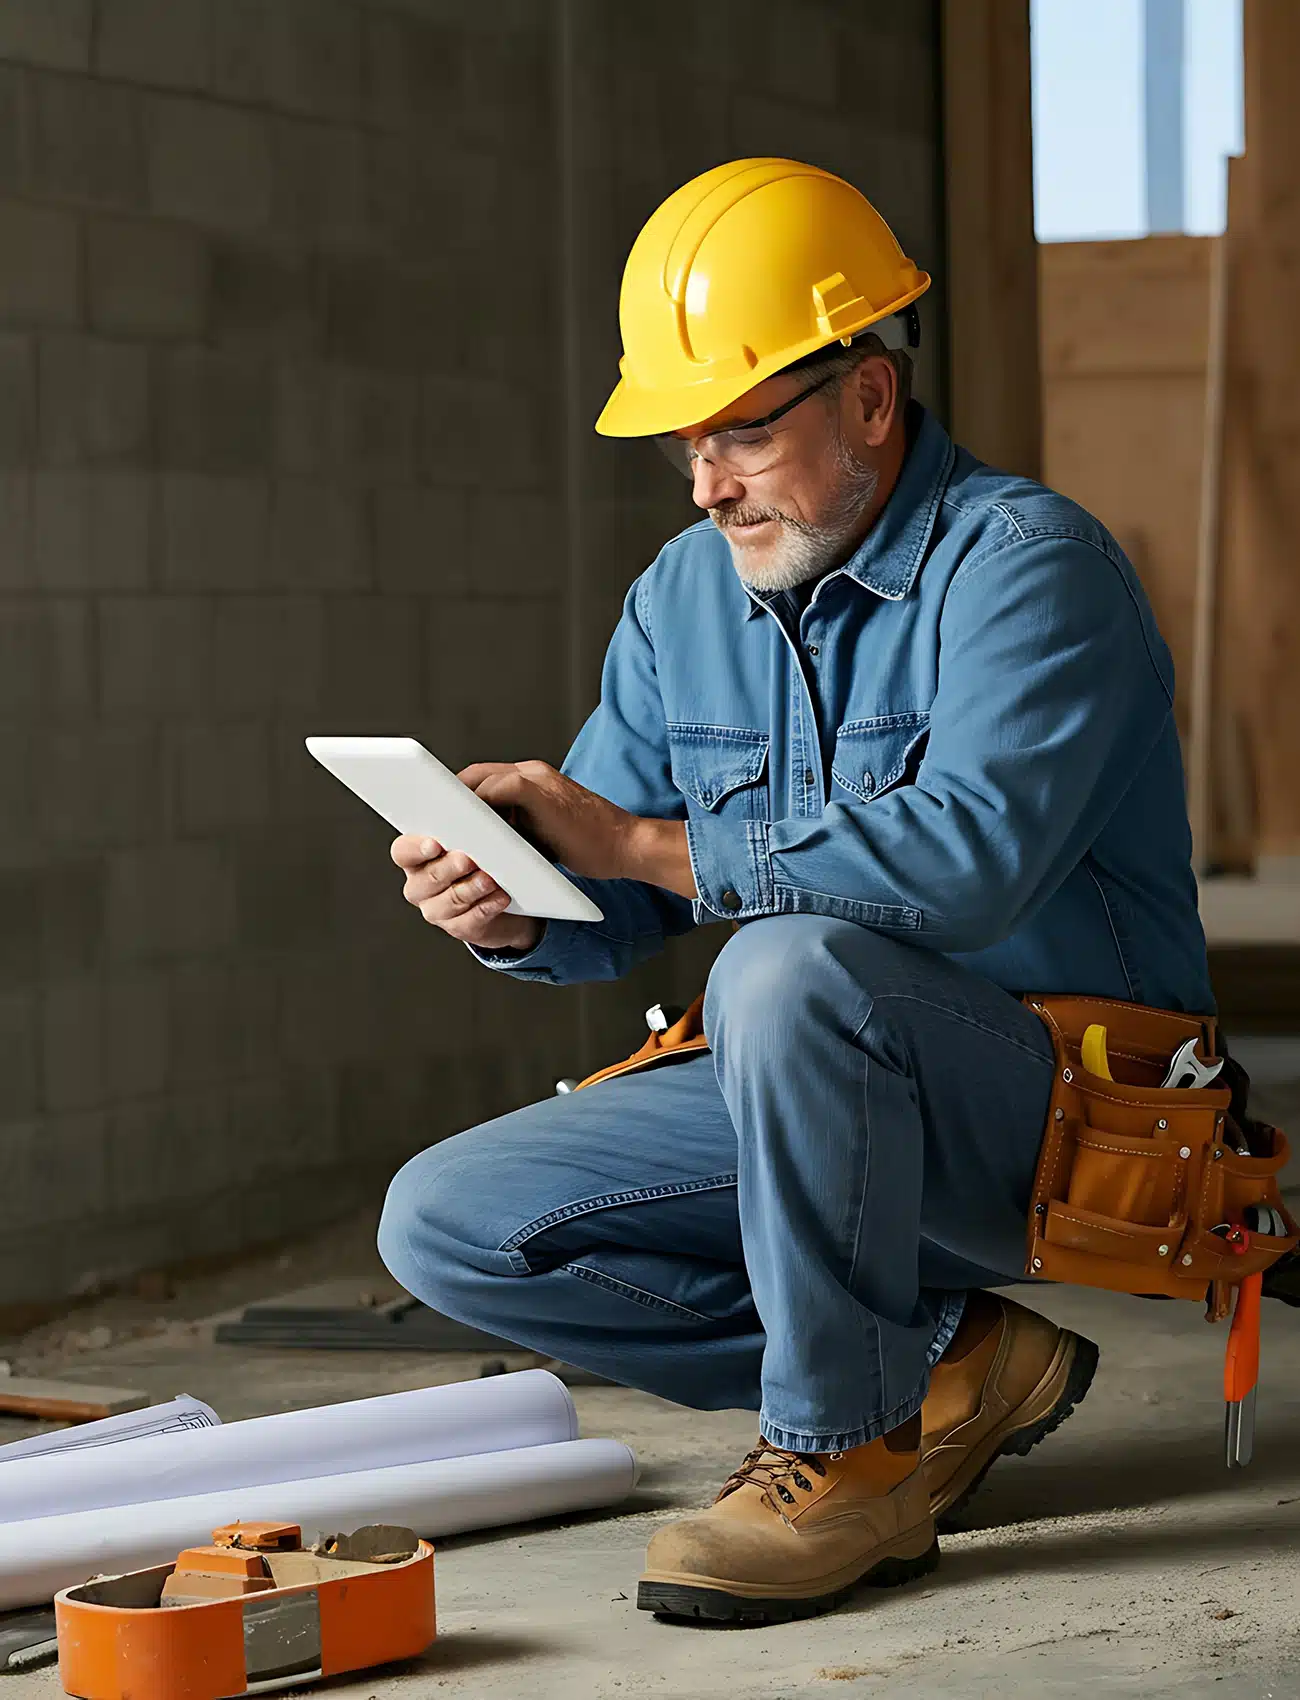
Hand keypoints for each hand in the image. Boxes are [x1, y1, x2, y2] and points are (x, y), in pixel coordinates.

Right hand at [390, 834, 541, 952]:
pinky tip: (500, 896)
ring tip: (490, 879)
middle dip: (449, 868)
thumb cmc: (482, 858)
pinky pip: (470, 921)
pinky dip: (486, 907)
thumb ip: (465, 823)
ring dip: (471, 889)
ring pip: (449, 901)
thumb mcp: (473, 836)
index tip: (435, 844)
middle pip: (428, 878)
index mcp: (417, 858)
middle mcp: (420, 885)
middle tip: (468, 859)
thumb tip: (475, 805)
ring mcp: (437, 910)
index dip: (416, 849)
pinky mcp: (459, 928)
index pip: (403, 851)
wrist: (505, 896)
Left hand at [458, 760, 696, 897]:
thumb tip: (477, 844)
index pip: (481, 780)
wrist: (626, 845)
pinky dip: (476, 807)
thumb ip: (513, 829)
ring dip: (457, 805)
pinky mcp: (541, 789)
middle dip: (449, 800)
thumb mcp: (541, 836)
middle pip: (474, 776)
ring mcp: (536, 778)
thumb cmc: (587, 846)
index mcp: (531, 781)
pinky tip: (465, 829)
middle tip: (429, 823)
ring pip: (480, 780)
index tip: (438, 819)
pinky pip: (496, 790)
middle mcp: (531, 772)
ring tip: (440, 828)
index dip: (458, 798)